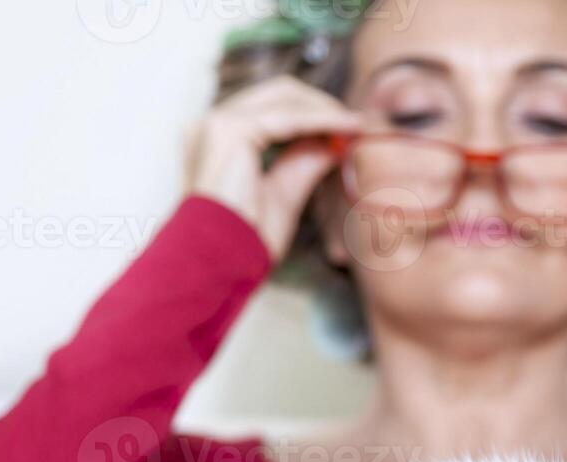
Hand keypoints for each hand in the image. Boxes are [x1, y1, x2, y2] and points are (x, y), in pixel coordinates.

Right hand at [184, 76, 361, 260]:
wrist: (218, 263)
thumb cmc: (241, 241)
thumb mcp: (283, 194)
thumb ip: (303, 163)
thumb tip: (333, 143)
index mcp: (216, 139)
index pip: (271, 108)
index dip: (312, 113)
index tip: (346, 128)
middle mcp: (211, 123)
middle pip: (278, 92)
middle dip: (321, 104)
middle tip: (355, 123)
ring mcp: (217, 122)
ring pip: (286, 98)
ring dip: (325, 110)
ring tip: (356, 125)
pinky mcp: (231, 129)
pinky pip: (290, 116)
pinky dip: (322, 119)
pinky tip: (347, 128)